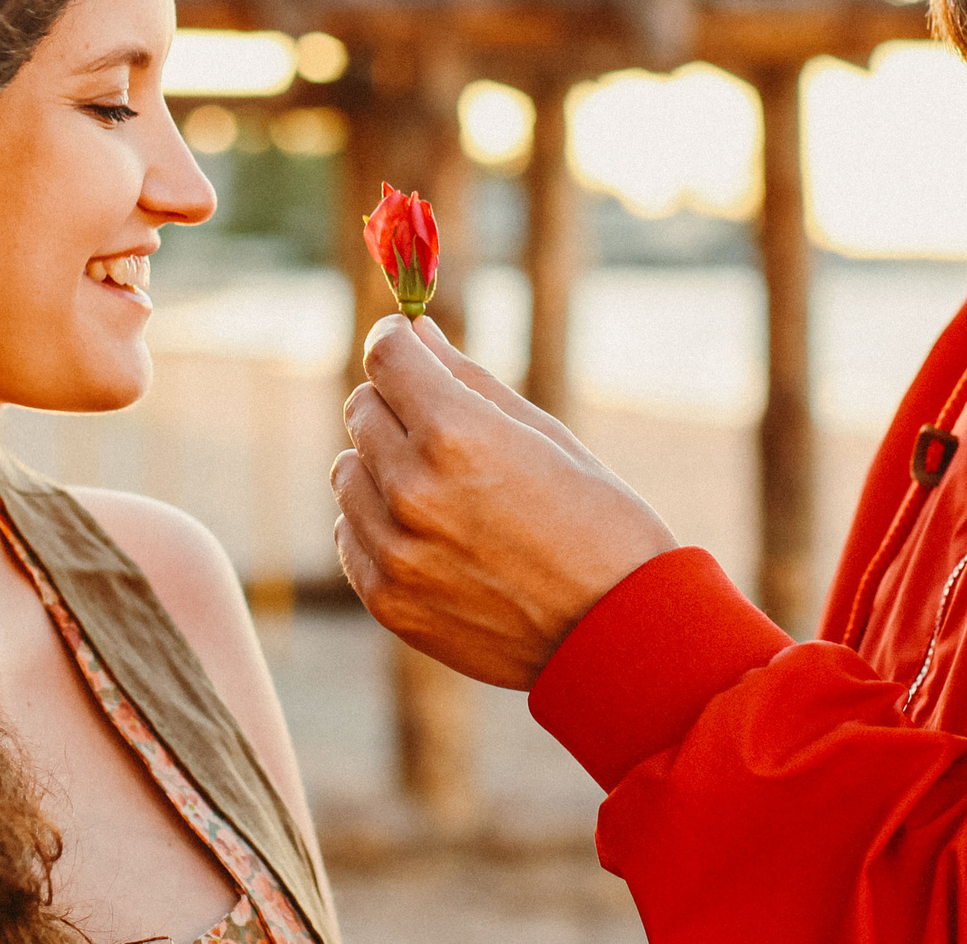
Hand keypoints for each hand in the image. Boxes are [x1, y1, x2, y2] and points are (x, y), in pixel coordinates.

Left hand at [332, 315, 675, 688]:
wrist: (618, 635)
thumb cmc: (600, 522)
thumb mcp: (544, 434)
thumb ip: (467, 379)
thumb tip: (414, 331)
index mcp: (457, 435)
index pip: (385, 357)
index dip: (396, 340)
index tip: (406, 342)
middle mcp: (413, 489)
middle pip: (362, 408)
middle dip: (396, 402)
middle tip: (443, 424)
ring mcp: (394, 551)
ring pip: (347, 470)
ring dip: (382, 464)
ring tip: (444, 487)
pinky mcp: (387, 600)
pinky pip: (350, 532)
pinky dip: (377, 521)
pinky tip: (431, 532)